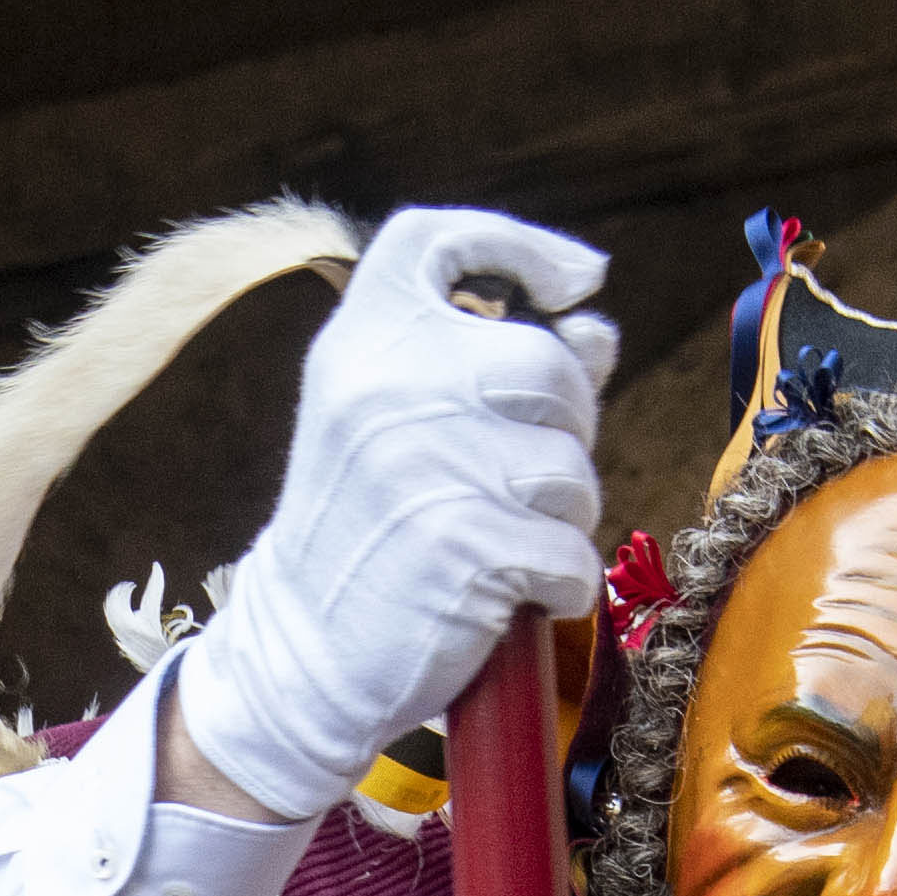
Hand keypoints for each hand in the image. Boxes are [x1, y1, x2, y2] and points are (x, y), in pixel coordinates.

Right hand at [174, 206, 616, 822]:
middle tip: (523, 480)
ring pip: (571, 466)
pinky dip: (561, 585)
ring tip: (502, 542)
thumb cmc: (368, 537)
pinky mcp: (464, 544)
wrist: (302, 656)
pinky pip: (571, 551)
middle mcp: (386, 386)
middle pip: (549, 364)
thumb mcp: (404, 432)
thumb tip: (594, 328)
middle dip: (568, 428)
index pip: (435, 239)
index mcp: (359, 343)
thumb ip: (495, 370)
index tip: (575, 284)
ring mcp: (424, 463)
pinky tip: (513, 597)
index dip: (519, 244)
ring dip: (564, 517)